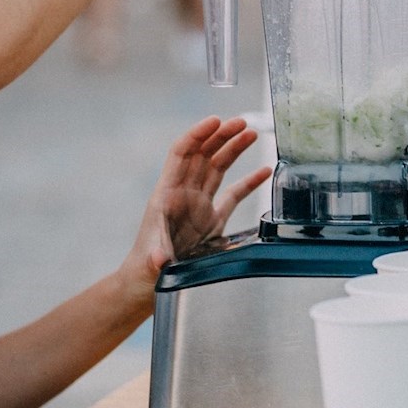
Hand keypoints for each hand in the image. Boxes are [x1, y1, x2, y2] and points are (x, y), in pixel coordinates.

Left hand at [119, 117, 269, 293]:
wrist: (147, 286)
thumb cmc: (144, 272)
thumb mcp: (150, 262)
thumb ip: (157, 257)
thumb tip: (161, 258)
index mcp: (167, 195)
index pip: (181, 153)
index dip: (198, 134)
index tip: (216, 121)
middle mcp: (183, 195)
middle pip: (202, 154)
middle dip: (220, 135)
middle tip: (242, 122)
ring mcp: (198, 206)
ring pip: (217, 168)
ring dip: (233, 149)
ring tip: (252, 133)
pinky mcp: (212, 222)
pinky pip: (233, 195)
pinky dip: (248, 182)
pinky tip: (263, 171)